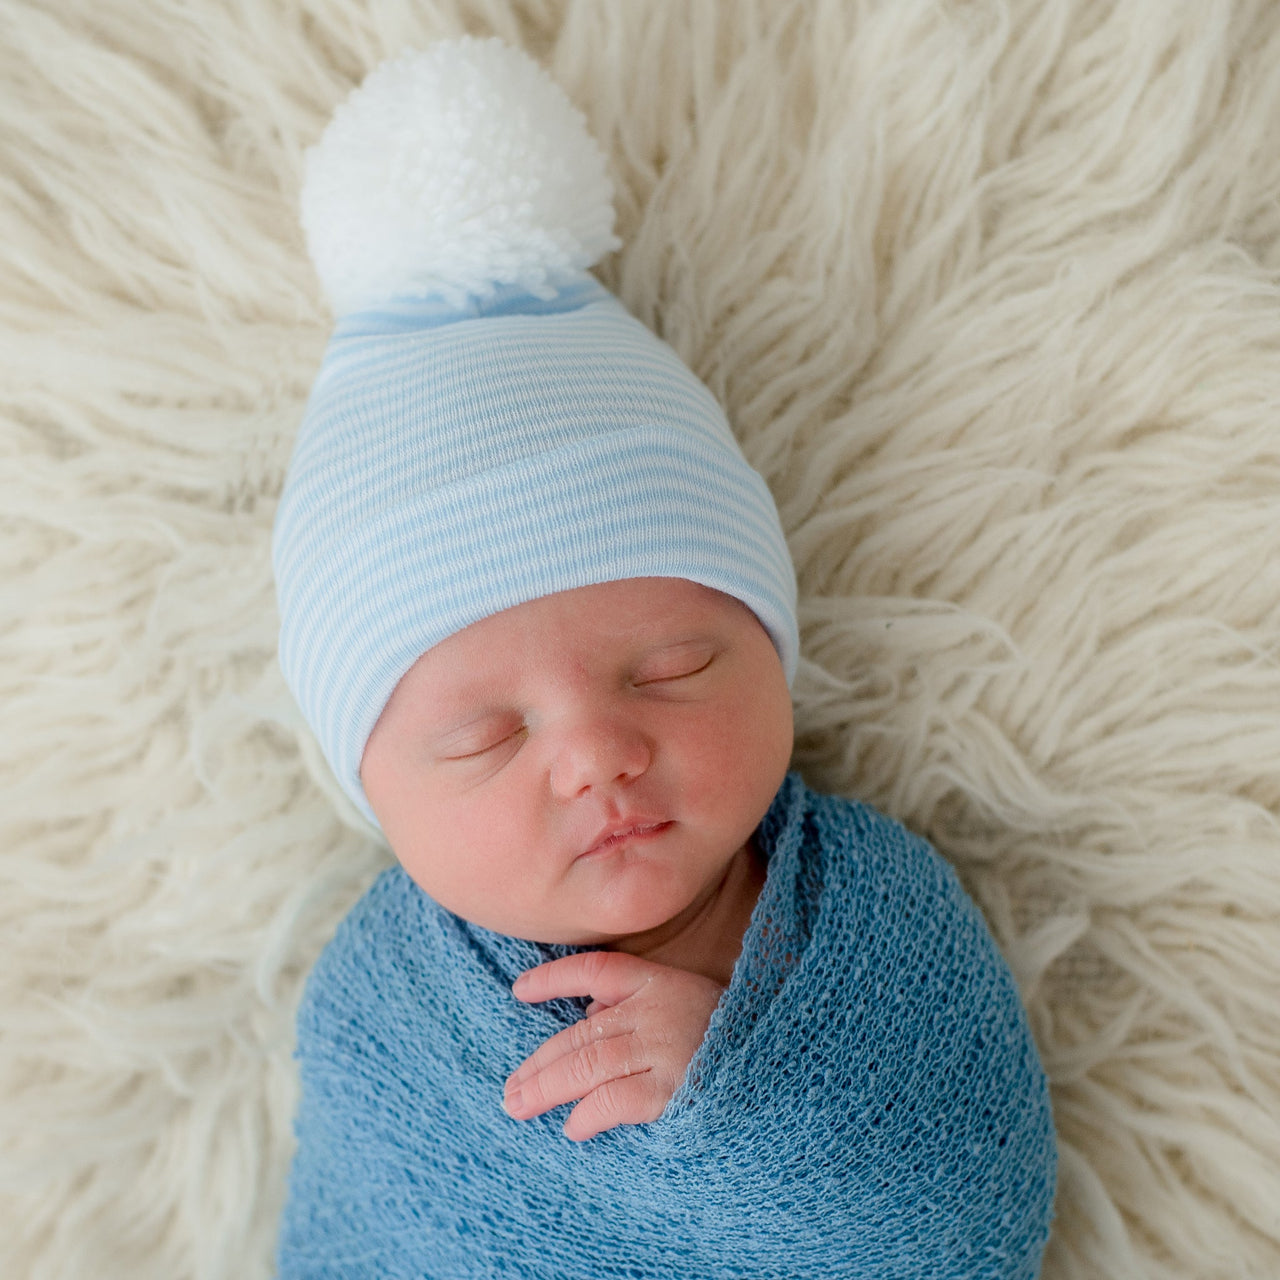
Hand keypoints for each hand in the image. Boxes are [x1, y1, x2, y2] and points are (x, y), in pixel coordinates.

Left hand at [503, 950, 724, 1140]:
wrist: (782, 1063)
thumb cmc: (729, 1034)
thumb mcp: (684, 1001)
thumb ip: (637, 1003)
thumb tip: (589, 1013)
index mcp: (656, 981)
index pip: (593, 970)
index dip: (553, 979)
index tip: (519, 991)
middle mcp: (654, 1009)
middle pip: (580, 1033)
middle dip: (539, 1063)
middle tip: (510, 1090)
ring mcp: (663, 1048)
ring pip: (587, 1066)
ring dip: (547, 1088)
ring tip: (519, 1106)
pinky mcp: (673, 1089)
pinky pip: (615, 1101)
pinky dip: (588, 1114)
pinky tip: (573, 1128)